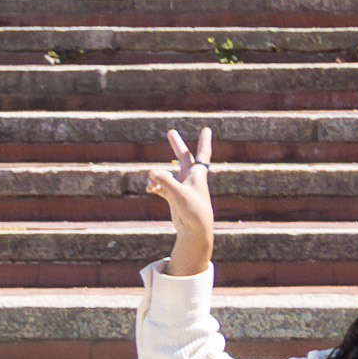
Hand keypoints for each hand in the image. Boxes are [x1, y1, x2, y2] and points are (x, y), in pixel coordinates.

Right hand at [136, 126, 215, 271]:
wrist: (195, 230)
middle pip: (183, 157)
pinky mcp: (173, 195)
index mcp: (198, 174)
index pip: (202, 153)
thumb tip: (151, 171)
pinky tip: (150, 190)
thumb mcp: (179, 195)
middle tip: (170, 132)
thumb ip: (166, 182)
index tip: (207, 129)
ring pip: (165, 173)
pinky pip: (159, 185)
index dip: (205, 141)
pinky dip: (153, 186)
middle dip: (176, 144)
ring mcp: (181, 186)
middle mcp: (190, 177)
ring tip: (151, 186)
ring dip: (156, 176)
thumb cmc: (194, 211)